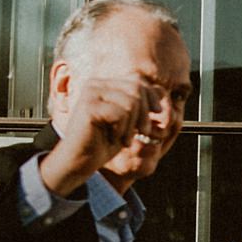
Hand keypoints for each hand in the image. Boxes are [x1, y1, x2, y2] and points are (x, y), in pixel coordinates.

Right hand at [43, 75, 159, 195]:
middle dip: (145, 113)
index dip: (152, 96)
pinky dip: (123, 130)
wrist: (80, 161)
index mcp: (104, 84)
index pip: (137, 81)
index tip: (157, 113)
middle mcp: (95, 84)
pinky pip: (120, 114)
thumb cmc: (105, 142)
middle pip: (136, 89)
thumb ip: (142, 104)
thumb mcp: (129, 121)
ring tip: (125, 139)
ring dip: (133, 126)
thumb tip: (161, 90)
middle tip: (143, 132)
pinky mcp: (88, 107)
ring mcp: (90, 93)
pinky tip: (115, 139)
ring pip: (130, 102)